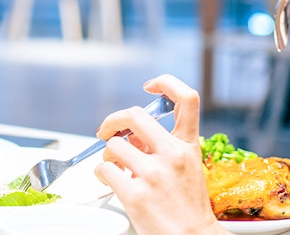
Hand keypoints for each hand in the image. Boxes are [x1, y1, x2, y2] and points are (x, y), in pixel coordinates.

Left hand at [93, 75, 224, 234]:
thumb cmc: (187, 206)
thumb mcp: (187, 168)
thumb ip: (164, 146)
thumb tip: (132, 135)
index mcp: (188, 146)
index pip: (187, 98)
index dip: (166, 83)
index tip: (150, 87)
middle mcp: (172, 155)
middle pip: (134, 115)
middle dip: (113, 120)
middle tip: (106, 130)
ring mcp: (153, 173)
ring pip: (114, 145)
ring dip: (107, 155)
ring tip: (114, 167)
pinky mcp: (135, 193)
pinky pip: (104, 169)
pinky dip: (101, 174)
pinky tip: (109, 180)